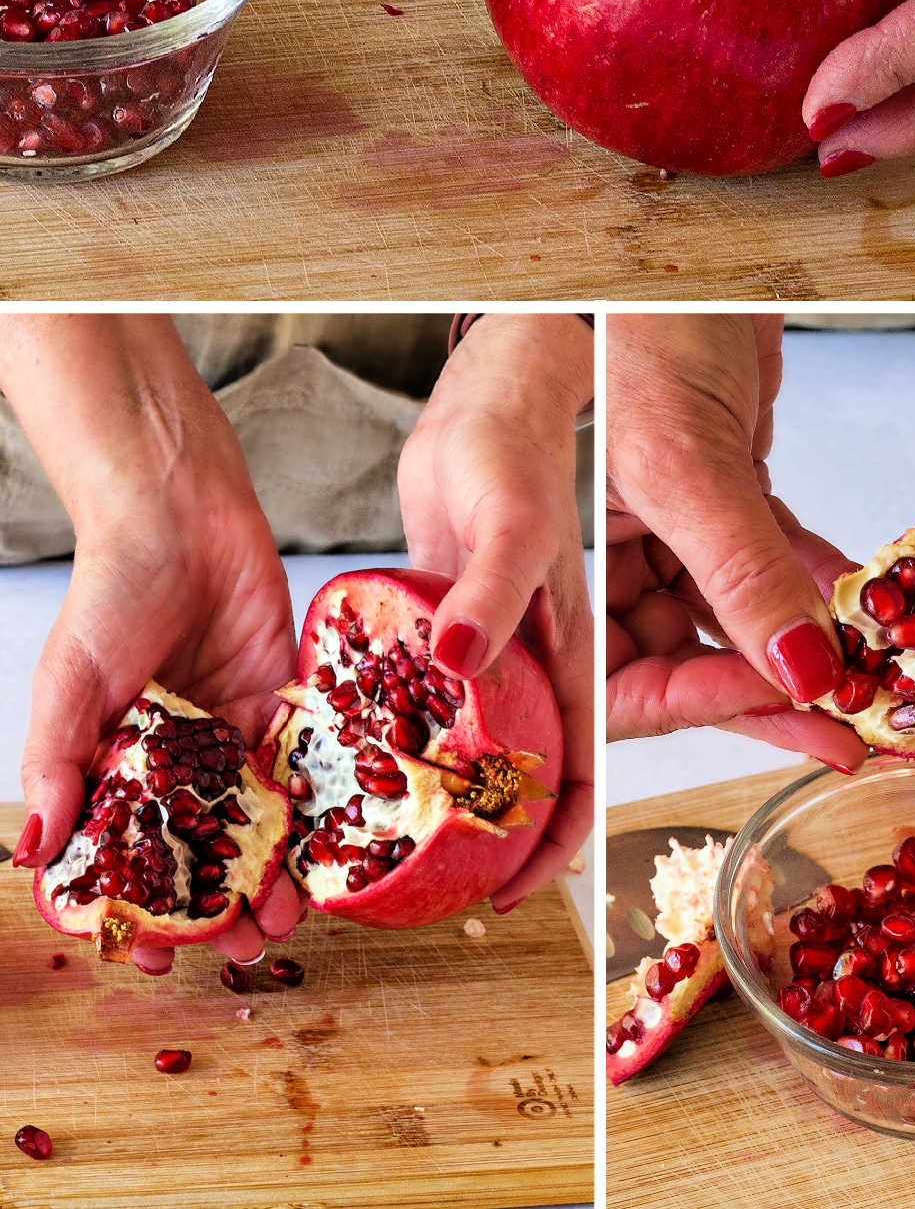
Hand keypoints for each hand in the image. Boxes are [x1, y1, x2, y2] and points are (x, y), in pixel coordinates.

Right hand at [2, 316, 301, 971]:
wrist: (181, 512)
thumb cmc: (112, 589)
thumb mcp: (71, 678)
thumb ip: (57, 761)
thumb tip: (36, 848)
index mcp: (111, 762)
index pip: (123, 855)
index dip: (138, 909)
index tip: (160, 955)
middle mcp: (172, 758)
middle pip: (196, 851)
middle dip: (219, 905)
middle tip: (247, 947)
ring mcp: (226, 733)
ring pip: (250, 822)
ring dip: (269, 872)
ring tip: (290, 917)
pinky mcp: (277, 701)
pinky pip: (294, 766)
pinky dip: (308, 810)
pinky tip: (326, 849)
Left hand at [397, 314, 594, 911]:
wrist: (486, 386)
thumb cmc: (519, 437)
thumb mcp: (515, 520)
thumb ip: (497, 589)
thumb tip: (460, 659)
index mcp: (591, 640)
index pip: (600, 758)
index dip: (573, 833)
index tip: (521, 891)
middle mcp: (559, 649)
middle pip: (556, 764)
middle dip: (522, 834)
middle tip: (461, 892)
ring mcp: (514, 634)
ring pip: (510, 736)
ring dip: (479, 790)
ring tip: (410, 846)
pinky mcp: (472, 612)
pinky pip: (462, 690)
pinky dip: (438, 730)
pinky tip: (384, 753)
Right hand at [606, 313, 865, 769]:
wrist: (687, 248)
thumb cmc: (638, 324)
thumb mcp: (686, 459)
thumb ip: (740, 572)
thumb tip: (805, 675)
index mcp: (566, 558)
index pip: (621, 678)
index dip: (703, 706)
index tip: (796, 711)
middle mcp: (615, 551)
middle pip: (685, 659)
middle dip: (769, 691)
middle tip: (849, 726)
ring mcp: (672, 522)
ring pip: (738, 614)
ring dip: (804, 640)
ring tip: (875, 671)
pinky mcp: (724, 488)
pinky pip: (770, 557)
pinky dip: (815, 579)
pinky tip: (864, 600)